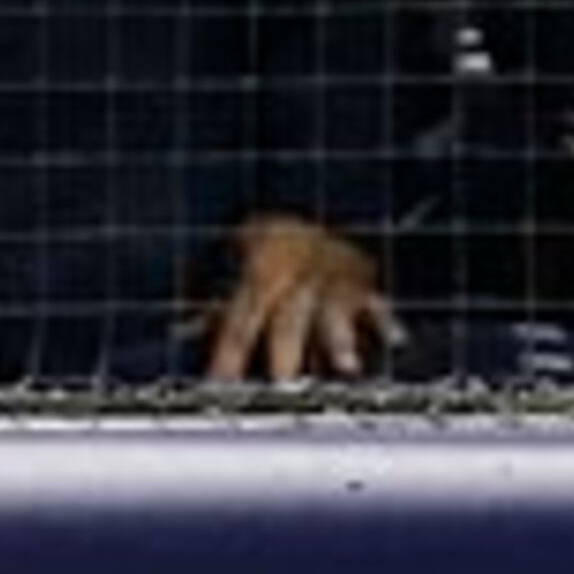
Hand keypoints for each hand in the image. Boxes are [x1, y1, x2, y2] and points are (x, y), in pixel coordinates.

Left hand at [199, 212, 397, 382]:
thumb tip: (180, 331)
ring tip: (345, 366)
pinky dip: (385, 320)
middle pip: (289, 319)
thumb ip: (217, 307)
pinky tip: (394, 340)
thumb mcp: (244, 270)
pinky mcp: (366, 277)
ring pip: (334, 309)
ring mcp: (334, 275)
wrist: (322, 188)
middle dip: (286, 352)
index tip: (225, 383)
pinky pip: (377, 299)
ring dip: (340, 339)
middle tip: (283, 384)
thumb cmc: (275, 243)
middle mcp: (298, 274)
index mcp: (261, 273)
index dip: (231, 352)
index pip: (243, 320)